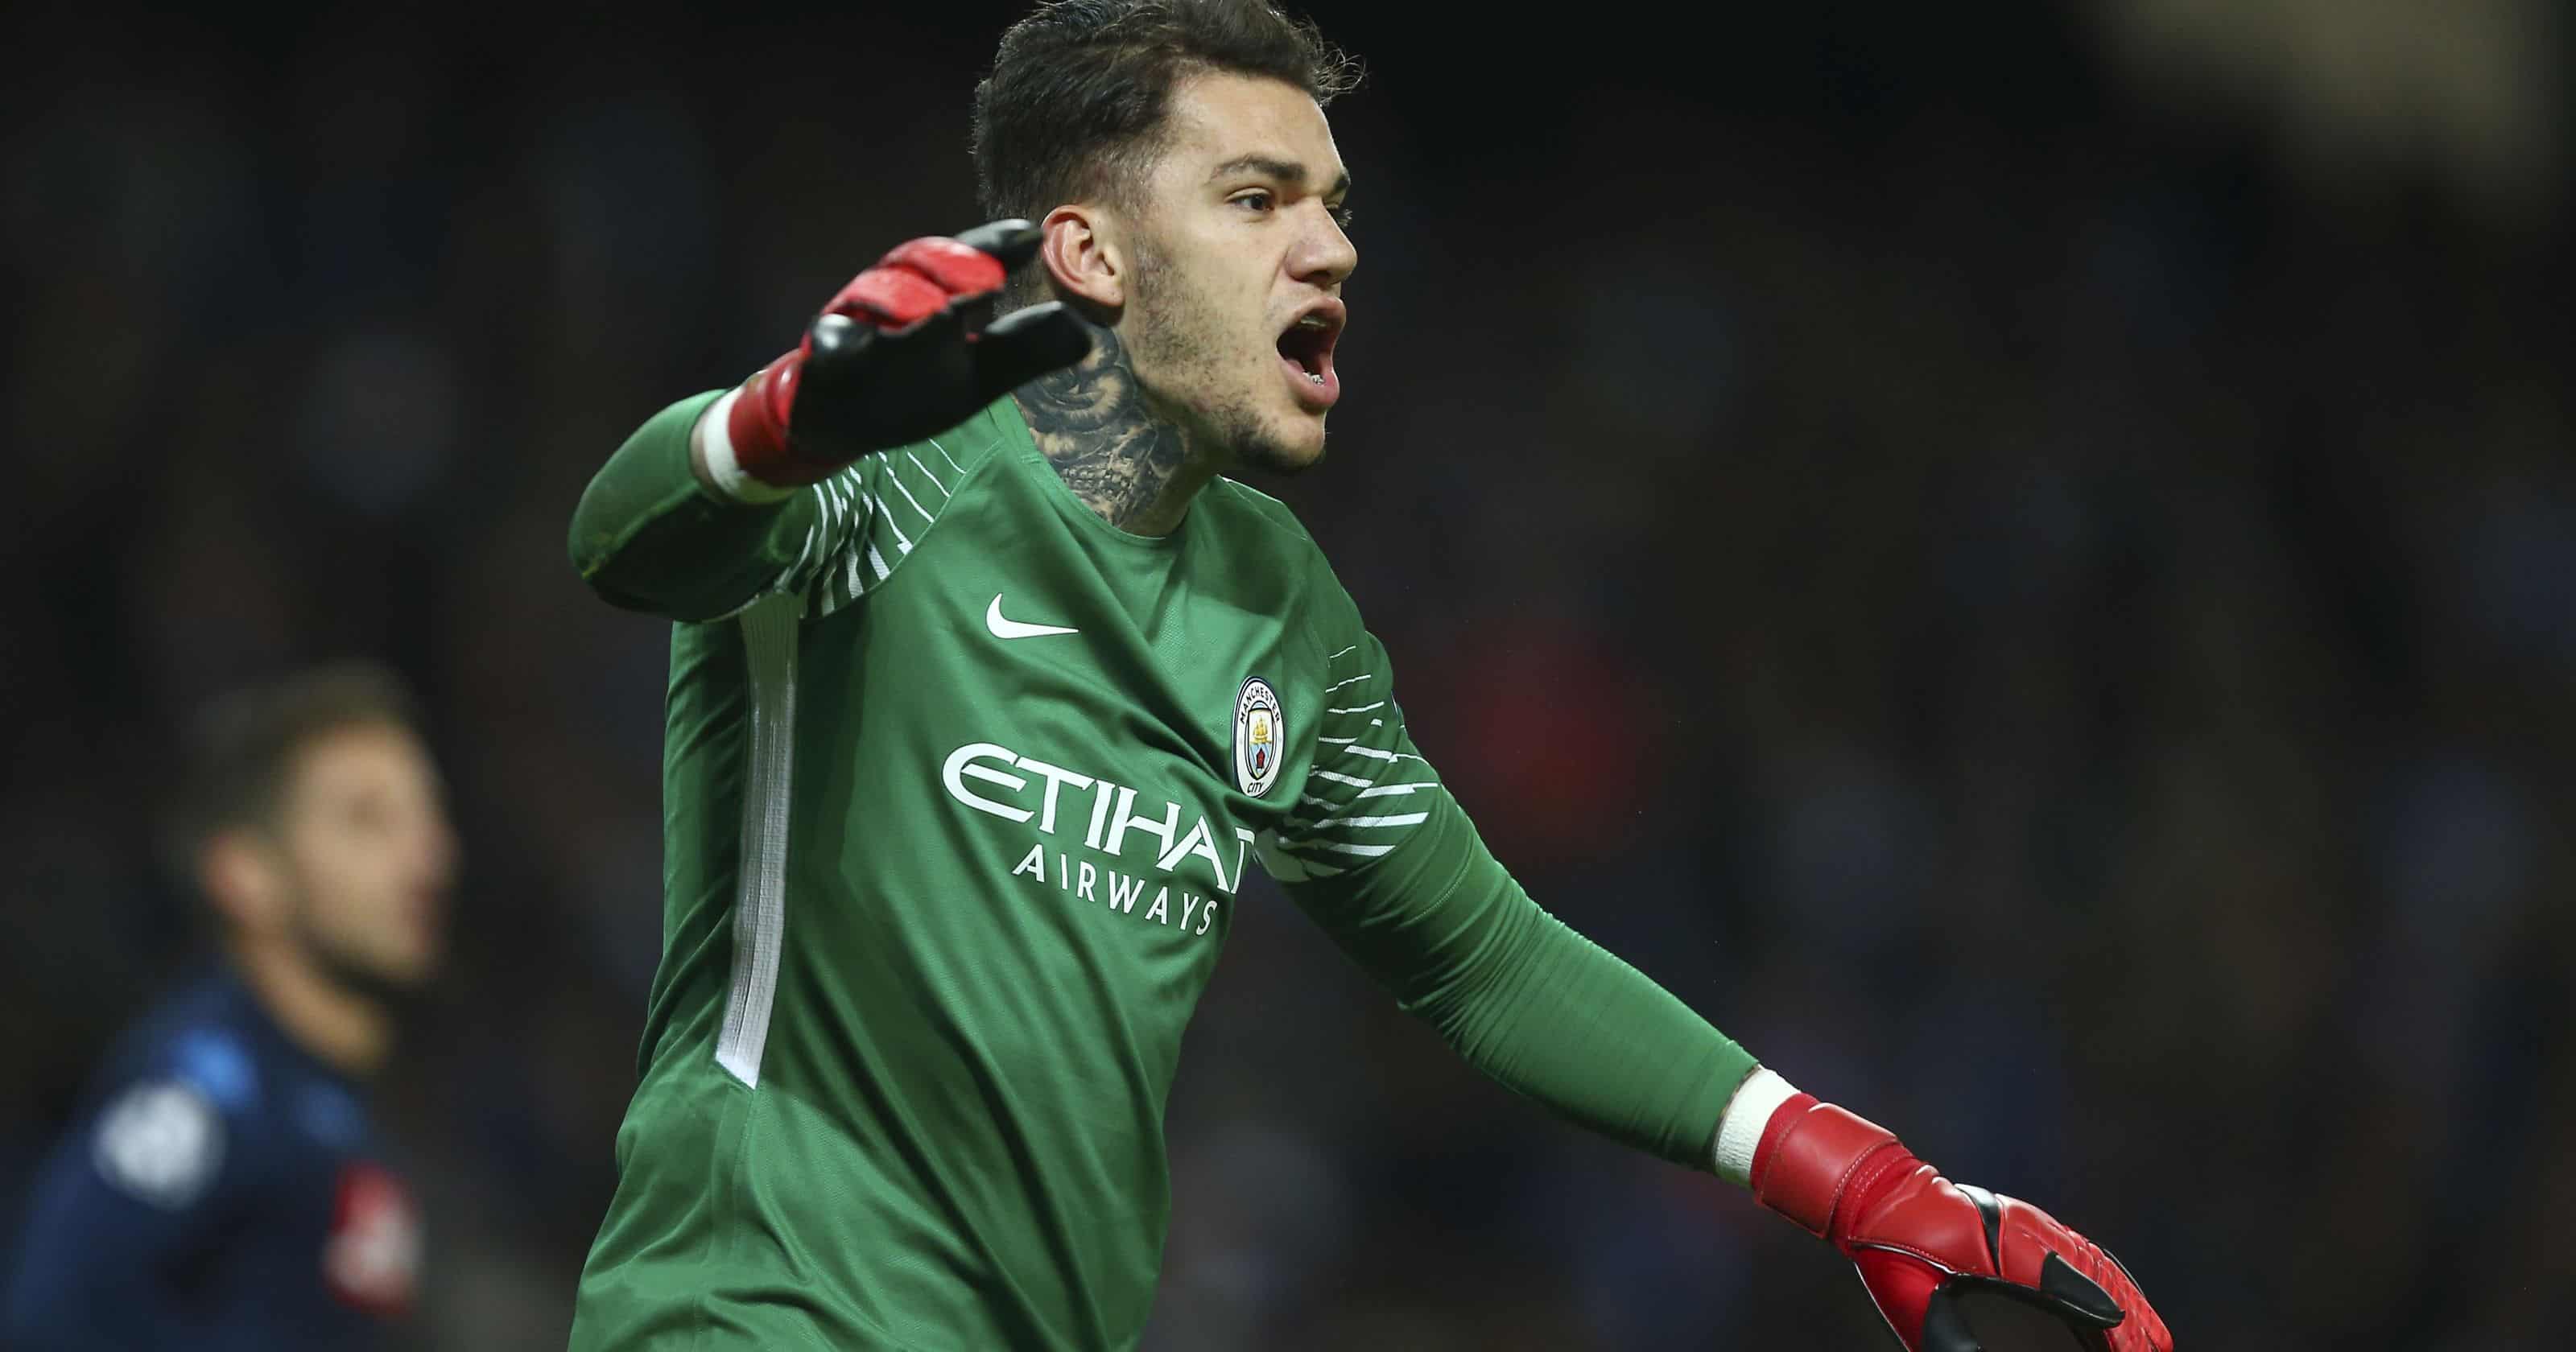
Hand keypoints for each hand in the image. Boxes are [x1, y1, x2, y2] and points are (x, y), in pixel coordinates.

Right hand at [713, 220, 1090, 488]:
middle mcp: (896, 298)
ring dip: (902, 298)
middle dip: (952, 266)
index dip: (994, 247)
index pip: (968, 264)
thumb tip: (1083, 333)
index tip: (1031, 235)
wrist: (839, 421)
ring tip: (936, 311)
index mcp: (938, 298)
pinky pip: (827, 348)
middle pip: (918, 267)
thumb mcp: (977, 376)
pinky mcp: (821, 360)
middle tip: (990, 274)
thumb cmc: (912, 385)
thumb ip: (1024, 353)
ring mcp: (856, 325)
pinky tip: (843, 347)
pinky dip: (835, 344)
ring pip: (873, 298)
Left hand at [1752, 1096, 2171, 1351]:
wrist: (1875, 1195)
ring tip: (2153, 1340)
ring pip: (2094, 1262)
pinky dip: (2110, 1280)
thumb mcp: (1911, 1300)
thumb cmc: (1888, 1248)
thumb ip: (1946, 1338)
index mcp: (1999, 1243)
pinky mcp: (2026, 1227)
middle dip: (2129, 1319)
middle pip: (2094, 1273)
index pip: (2068, 1283)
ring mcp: (2028, 1223)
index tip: (2135, 1348)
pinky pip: (2080, 1253)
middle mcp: (2023, 1228)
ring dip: (2127, 1302)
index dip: (2106, 1319)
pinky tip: (2122, 1307)